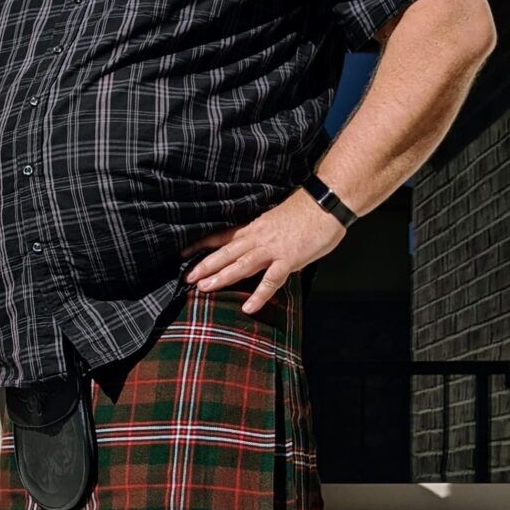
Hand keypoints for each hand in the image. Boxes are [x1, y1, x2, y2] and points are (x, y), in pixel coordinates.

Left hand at [180, 188, 346, 312]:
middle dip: (205, 265)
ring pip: (241, 264)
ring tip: (204, 288)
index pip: (223, 236)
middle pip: (226, 252)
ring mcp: (272, 248)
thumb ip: (266, 235)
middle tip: (187, 277)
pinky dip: (259, 294)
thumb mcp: (278, 220)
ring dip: (222, 276)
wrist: (326, 202)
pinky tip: (248, 306)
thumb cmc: (307, 211)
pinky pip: (271, 280)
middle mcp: (259, 237)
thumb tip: (261, 248)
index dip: (202, 245)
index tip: (183, 253)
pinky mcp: (289, 259)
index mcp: (255, 227)